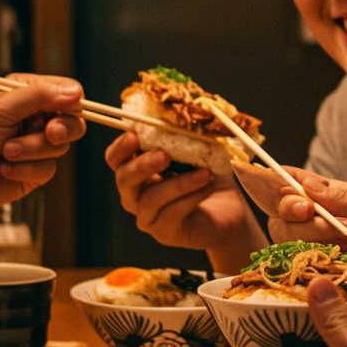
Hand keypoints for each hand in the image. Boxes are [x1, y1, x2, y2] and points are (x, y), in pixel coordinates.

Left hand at [0, 75, 86, 217]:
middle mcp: (32, 118)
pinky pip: (48, 170)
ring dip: (32, 151)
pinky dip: (26, 170)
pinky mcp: (32, 171)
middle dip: (63, 128)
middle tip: (51, 133)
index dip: (71, 101)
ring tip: (5, 152)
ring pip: (59, 147)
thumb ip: (38, 96)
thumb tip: (76, 91)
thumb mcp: (0, 108)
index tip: (68, 108)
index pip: (64, 91)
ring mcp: (33, 145)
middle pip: (72, 120)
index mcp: (24, 94)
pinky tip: (4, 169)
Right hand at [105, 133, 265, 270]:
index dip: (120, 148)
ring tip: (205, 173)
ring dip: (178, 183)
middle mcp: (136, 194)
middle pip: (123, 179)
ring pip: (150, 199)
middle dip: (141, 165)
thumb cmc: (211, 177)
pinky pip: (171, 214)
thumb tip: (186, 113)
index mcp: (139, 170)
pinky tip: (208, 187)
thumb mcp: (201, 152)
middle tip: (164, 156)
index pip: (115, 159)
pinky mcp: (165, 233)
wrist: (231, 213)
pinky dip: (191, 197)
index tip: (134, 136)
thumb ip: (187, 135)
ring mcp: (148, 217)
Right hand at [232, 163, 346, 292]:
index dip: (281, 188)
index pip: (293, 187)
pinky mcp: (322, 285)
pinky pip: (303, 276)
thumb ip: (342, 197)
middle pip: (283, 220)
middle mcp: (319, 227)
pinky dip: (325, 268)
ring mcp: (318, 257)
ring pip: (290, 246)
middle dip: (311, 221)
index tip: (299, 201)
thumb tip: (303, 184)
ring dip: (324, 242)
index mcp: (333, 199)